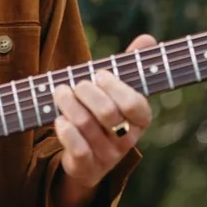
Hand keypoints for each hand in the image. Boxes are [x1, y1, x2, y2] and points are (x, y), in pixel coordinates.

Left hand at [51, 34, 155, 190]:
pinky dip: (65, 129)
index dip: (115, 86)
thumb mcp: (118, 91)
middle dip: (86, 92)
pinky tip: (59, 118)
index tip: (100, 75)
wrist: (88, 159)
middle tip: (76, 84)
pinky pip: (77, 148)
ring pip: (87, 126)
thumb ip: (132, 66)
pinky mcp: (87, 167)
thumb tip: (147, 38)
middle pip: (107, 113)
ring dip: (69, 104)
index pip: (136, 105)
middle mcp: (127, 140)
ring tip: (59, 91)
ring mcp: (108, 156)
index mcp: (140, 120)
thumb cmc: (105, 114)